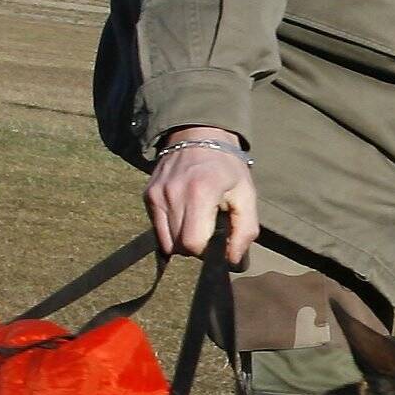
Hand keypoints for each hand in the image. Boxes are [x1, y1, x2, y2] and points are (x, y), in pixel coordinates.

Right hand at [145, 138, 257, 262]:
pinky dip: (171, 230)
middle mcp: (173, 193)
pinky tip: (184, 215)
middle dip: (195, 246)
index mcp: (200, 192)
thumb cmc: (227, 167)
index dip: (206, 250)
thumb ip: (245, 230)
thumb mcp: (246, 195)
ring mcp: (157, 194)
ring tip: (196, 222)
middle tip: (208, 229)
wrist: (200, 134)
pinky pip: (157, 229)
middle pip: (178, 245)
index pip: (192, 243)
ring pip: (166, 241)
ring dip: (182, 240)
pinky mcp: (148, 195)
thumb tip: (233, 261)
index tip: (216, 238)